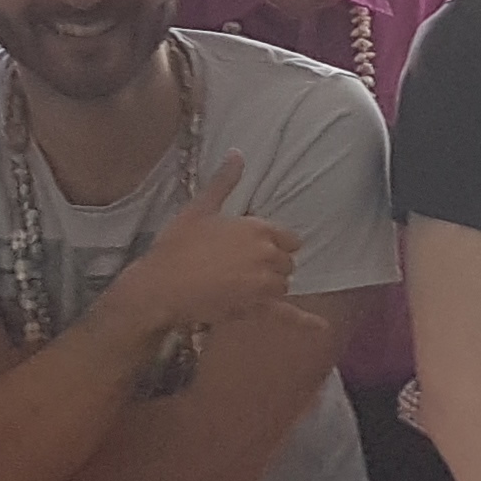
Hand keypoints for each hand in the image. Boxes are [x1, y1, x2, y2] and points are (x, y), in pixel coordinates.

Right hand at [109, 156, 297, 333]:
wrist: (158, 286)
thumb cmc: (175, 247)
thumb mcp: (199, 209)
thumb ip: (224, 182)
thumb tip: (238, 152)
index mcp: (258, 228)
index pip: (287, 238)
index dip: (271, 246)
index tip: (249, 251)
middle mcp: (268, 253)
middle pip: (287, 263)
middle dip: (269, 267)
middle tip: (237, 271)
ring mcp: (265, 282)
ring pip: (283, 286)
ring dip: (268, 289)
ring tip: (236, 288)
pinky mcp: (257, 308)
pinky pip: (288, 315)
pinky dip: (306, 322)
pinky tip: (321, 328)